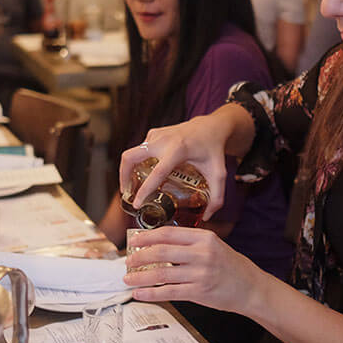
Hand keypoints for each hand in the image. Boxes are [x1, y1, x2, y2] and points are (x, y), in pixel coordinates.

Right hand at [119, 112, 236, 219]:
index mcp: (177, 150)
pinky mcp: (154, 133)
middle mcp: (163, 141)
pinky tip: (144, 173)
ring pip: (132, 153)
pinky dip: (137, 161)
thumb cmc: (214, 149)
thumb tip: (208, 216)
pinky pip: (140, 149)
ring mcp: (157, 135)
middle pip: (130, 157)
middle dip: (123, 176)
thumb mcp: (219, 174)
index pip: (156, 173)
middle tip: (127, 193)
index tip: (136, 203)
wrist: (212, 126)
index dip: (144, 190)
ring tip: (132, 186)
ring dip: (127, 169)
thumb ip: (217, 197)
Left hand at [123, 226, 268, 315]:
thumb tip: (158, 243)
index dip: (147, 237)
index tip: (134, 241)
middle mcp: (202, 254)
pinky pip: (169, 292)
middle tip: (128, 260)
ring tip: (127, 279)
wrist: (250, 288)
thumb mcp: (213, 246)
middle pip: (162, 252)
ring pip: (162, 273)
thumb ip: (189, 243)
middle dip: (139, 256)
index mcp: (204, 238)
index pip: (169, 233)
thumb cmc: (230, 266)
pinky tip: (139, 294)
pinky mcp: (199, 292)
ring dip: (140, 277)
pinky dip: (151, 293)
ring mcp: (201, 273)